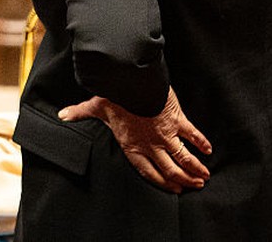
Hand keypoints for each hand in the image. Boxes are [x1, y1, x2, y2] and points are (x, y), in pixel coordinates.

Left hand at [59, 88, 211, 193]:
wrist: (134, 84)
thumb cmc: (115, 97)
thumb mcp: (95, 106)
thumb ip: (80, 112)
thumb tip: (63, 115)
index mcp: (132, 146)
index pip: (148, 171)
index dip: (161, 182)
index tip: (172, 188)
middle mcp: (150, 145)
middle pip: (170, 169)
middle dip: (183, 180)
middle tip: (193, 186)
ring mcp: (165, 134)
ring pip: (183, 157)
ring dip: (194, 168)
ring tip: (203, 176)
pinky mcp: (176, 121)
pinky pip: (192, 135)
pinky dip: (201, 143)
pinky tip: (208, 150)